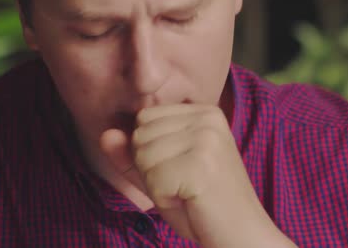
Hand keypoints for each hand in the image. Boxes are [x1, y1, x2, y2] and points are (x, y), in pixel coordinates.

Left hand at [101, 104, 294, 247]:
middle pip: (140, 135)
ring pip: (143, 156)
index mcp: (203, 111)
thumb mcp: (161, 173)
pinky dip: (164, 200)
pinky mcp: (200, 163)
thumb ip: (131, 154)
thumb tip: (106, 134)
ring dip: (157, 185)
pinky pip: (153, 180)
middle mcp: (207, 117)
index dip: (151, 152)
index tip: (181, 170)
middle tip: (184, 185)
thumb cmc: (201, 205)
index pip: (144, 119)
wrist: (242, 235)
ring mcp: (206, 138)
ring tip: (187, 193)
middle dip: (151, 169)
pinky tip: (190, 202)